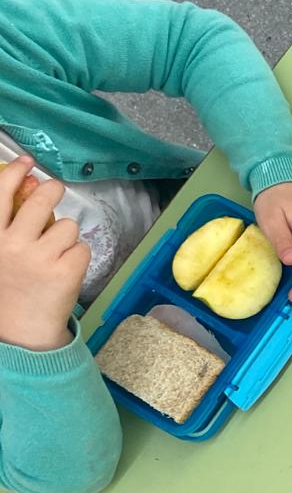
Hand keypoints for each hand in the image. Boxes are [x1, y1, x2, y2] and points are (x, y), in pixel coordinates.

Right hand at [0, 157, 88, 350]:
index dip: (14, 173)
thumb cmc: (10, 285)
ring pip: (67, 225)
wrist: (20, 329)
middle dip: (53, 190)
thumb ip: (9, 222)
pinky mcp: (66, 271)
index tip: (26, 162)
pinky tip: (64, 271)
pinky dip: (77, 257)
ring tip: (54, 253)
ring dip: (65, 235)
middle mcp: (12, 244)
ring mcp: (40, 258)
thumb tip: (28, 182)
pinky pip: (82, 248)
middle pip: (43, 199)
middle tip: (55, 191)